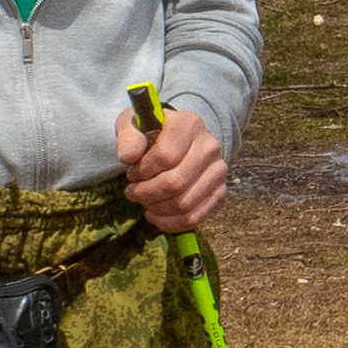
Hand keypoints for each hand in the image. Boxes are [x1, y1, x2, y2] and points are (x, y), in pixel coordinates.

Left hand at [116, 96, 228, 232]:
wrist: (175, 140)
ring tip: (143, 199)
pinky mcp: (219, 192)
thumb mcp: (133, 126)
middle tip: (133, 191)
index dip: (142, 171)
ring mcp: (218, 171)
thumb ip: (128, 137)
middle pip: (175, 183)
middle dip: (146, 193)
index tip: (131, 172)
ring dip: (155, 207)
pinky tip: (154, 214)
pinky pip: (193, 217)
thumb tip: (128, 157)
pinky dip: (169, 223)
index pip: (166, 156)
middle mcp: (210, 146)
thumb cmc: (150, 133)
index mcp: (189, 124)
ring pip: (183, 203)